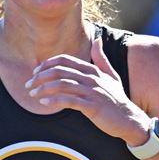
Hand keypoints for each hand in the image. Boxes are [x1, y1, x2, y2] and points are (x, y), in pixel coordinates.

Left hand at [26, 36, 148, 144]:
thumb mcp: (111, 76)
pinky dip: (54, 100)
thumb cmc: (118, 99)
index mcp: (93, 70)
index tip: (36, 72)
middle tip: (28, 84)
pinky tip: (44, 103)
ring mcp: (93, 92)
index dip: (47, 64)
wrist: (130, 119)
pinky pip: (69, 101)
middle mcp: (92, 78)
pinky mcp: (93, 107)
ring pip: (62, 85)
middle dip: (40, 77)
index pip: (65, 60)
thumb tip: (97, 40)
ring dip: (44, 89)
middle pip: (60, 71)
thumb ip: (101, 58)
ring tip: (33, 94)